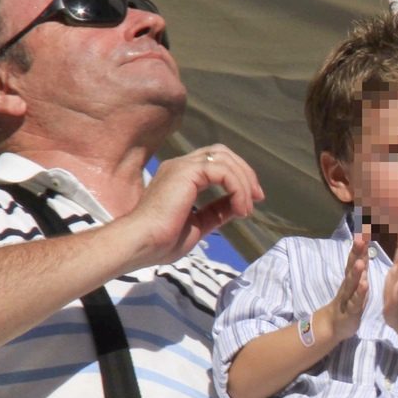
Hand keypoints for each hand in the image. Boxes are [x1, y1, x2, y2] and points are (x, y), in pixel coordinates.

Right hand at [126, 144, 263, 265]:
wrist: (140, 244)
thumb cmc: (160, 242)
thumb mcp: (198, 225)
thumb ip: (216, 212)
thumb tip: (238, 206)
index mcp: (180, 177)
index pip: (215, 163)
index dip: (238, 178)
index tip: (251, 201)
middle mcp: (180, 167)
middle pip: (222, 153)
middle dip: (244, 172)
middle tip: (257, 197)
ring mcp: (182, 166)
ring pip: (225, 159)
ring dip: (244, 182)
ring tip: (248, 207)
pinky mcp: (186, 172)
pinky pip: (223, 171)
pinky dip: (237, 188)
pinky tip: (240, 208)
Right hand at [319, 235, 368, 342]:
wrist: (333, 325)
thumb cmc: (348, 301)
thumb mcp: (356, 281)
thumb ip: (360, 264)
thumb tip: (364, 245)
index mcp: (351, 277)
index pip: (356, 257)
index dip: (361, 244)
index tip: (366, 229)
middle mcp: (348, 284)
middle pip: (352, 266)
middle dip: (357, 252)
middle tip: (361, 238)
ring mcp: (348, 297)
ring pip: (352, 283)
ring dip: (356, 272)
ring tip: (361, 262)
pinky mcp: (350, 311)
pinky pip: (356, 301)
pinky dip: (360, 293)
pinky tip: (364, 285)